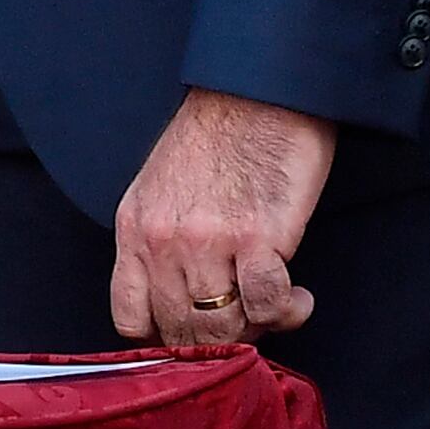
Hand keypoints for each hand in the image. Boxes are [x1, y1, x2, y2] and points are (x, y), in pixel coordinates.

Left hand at [109, 89, 335, 345]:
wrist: (256, 89)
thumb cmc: (218, 134)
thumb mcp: (162, 187)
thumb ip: (162, 241)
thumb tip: (184, 297)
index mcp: (134, 228)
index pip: (132, 319)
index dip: (167, 339)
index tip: (197, 334)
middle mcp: (163, 241)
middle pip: (180, 331)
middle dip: (218, 339)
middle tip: (248, 320)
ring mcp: (207, 242)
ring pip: (224, 327)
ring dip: (256, 327)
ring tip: (275, 306)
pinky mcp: (256, 238)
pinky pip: (267, 305)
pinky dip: (287, 310)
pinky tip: (297, 296)